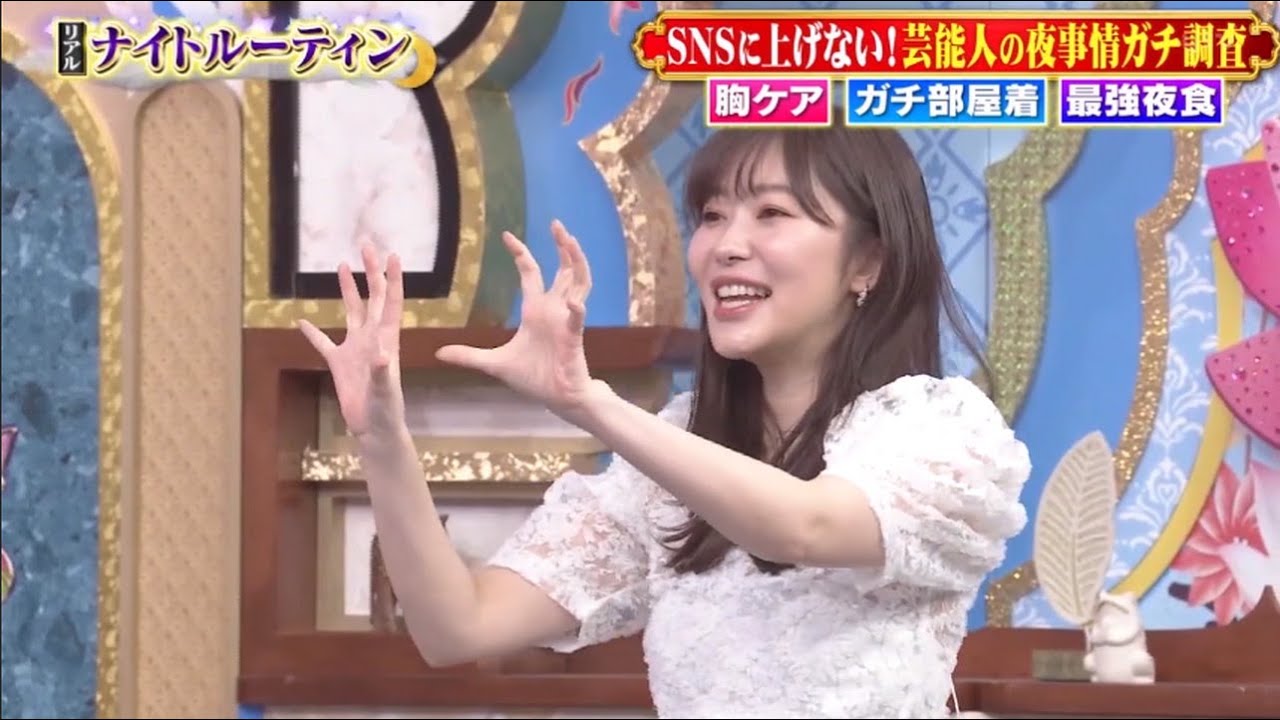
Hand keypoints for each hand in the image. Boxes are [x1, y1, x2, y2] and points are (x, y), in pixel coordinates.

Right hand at [299, 242, 406, 441]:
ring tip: (342, 265)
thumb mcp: (385, 392)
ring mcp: (355, 348)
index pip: (391, 302)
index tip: (391, 254)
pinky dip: (312, 332)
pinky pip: (323, 343)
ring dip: (347, 289)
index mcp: (386, 340)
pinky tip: (301, 321)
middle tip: (366, 244)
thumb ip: (382, 374)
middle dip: (370, 271)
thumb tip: (381, 355)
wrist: (375, 428)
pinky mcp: (339, 363)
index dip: (392, 278)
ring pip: (351, 311)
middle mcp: (372, 338)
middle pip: (372, 297)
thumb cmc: (386, 410)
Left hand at [436, 220, 596, 417]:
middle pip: (563, 269)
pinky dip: (576, 309)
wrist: (557, 398)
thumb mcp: (494, 364)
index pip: (531, 273)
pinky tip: (571, 301)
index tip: (507, 235)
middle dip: (562, 246)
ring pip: (579, 283)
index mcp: (535, 310)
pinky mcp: (573, 337)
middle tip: (556, 224)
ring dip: (576, 262)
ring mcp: (566, 320)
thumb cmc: (533, 378)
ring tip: (571, 242)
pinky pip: (577, 319)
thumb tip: (438, 353)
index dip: (521, 253)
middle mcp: (553, 309)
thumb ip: (468, 356)